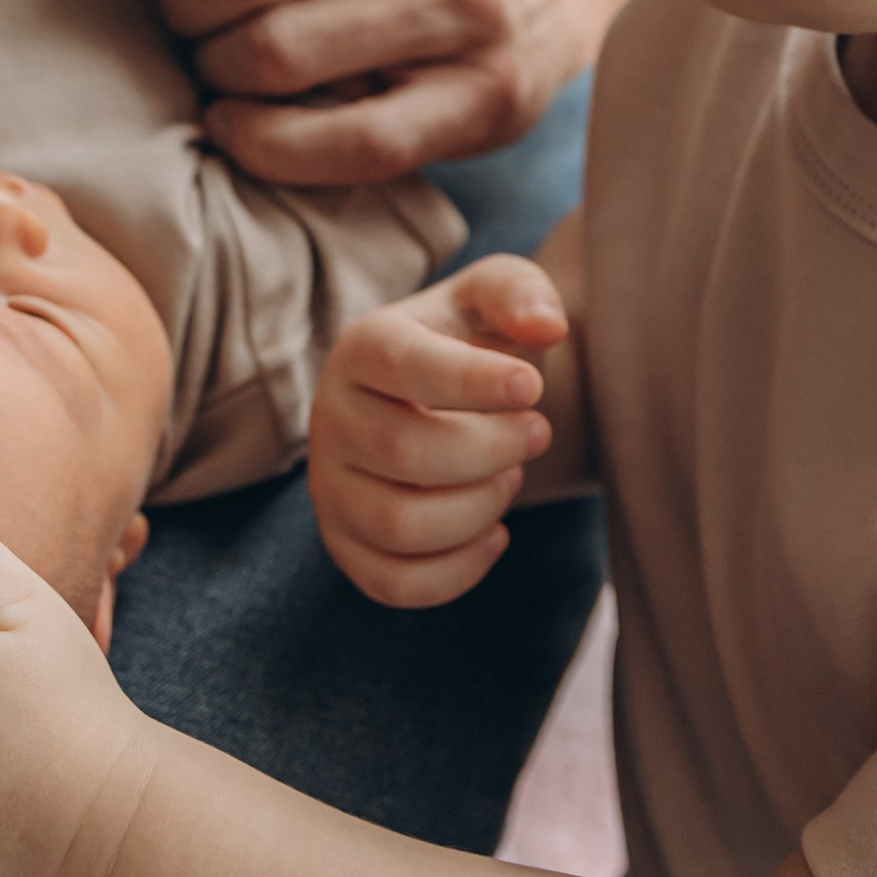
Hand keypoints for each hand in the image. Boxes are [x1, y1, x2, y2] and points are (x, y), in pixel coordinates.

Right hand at [309, 259, 565, 605]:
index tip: (532, 385)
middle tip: (538, 433)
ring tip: (509, 476)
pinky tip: (494, 533)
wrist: (440, 400)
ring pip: (402, 526)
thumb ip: (522, 291)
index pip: (403, 365)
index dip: (474, 380)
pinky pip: (396, 584)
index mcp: (362, 348)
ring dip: (480, 508)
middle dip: (494, 450)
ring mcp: (330, 488)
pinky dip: (459, 570)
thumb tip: (546, 326)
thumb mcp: (495, 298)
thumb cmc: (473, 343)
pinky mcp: (345, 546)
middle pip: (408, 453)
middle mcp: (331, 417)